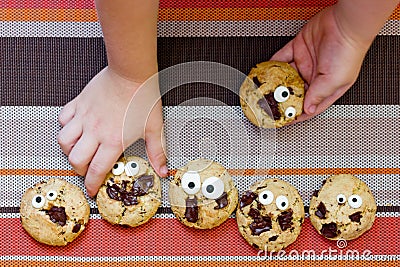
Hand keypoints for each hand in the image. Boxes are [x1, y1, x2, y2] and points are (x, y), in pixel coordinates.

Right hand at [57, 67, 166, 196]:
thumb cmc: (143, 97)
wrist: (132, 72)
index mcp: (113, 140)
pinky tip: (75, 127)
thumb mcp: (154, 127)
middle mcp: (95, 131)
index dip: (92, 184)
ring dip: (69, 150)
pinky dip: (66, 126)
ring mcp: (84, 117)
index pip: (97, 170)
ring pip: (64, 141)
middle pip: (76, 160)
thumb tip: (162, 169)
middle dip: (80, 170)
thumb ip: (157, 151)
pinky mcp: (79, 103)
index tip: (91, 188)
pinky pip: (63, 118)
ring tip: (79, 151)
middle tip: (87, 170)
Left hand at [271, 5, 370, 121]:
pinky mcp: (299, 48)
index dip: (297, 114)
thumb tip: (307, 110)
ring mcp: (306, 62)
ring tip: (264, 89)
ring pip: (286, 75)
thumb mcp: (334, 81)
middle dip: (283, 98)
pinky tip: (266, 70)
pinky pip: (282, 57)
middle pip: (295, 91)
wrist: (345, 23)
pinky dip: (273, 63)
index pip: (310, 105)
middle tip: (270, 104)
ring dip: (275, 81)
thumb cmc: (348, 51)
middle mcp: (315, 75)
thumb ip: (318, 95)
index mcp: (327, 87)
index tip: (285, 120)